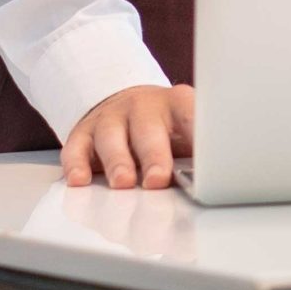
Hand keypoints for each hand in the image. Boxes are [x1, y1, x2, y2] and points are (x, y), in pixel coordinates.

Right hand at [62, 83, 195, 189]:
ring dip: (117, 160)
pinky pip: (76, 146)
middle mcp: (142, 105)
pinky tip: (80, 180)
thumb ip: (196, 155)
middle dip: (153, 155)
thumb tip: (214, 185)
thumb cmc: (164, 128)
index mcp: (176, 103)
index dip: (196, 136)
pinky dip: (77, 164)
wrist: (128, 104)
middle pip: (148, 127)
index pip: (190, 115)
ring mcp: (111, 117)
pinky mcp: (83, 132)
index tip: (204, 161)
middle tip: (157, 179)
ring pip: (111, 135)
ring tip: (123, 183)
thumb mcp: (186, 133)